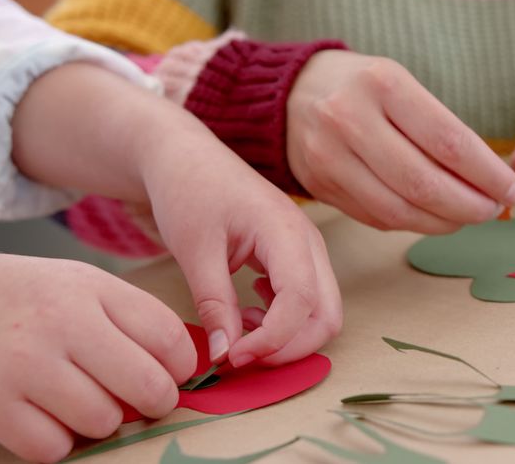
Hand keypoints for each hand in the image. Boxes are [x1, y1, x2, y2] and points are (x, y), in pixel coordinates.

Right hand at [0, 252, 195, 462]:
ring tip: (78, 402)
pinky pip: (54, 448)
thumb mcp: (74, 284)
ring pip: (105, 422)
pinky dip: (56, 443)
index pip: (169, 337)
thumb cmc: (14, 297)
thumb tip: (181, 367)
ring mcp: (25, 364)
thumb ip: (127, 317)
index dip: (180, 368)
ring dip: (100, 423)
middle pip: (149, 385)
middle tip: (137, 401)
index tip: (169, 375)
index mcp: (91, 288)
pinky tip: (43, 418)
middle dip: (154, 403)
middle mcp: (63, 322)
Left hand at [142, 135, 342, 368]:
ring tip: (238, 330)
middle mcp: (308, 242)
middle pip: (327, 315)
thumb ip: (214, 304)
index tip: (232, 357)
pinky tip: (247, 311)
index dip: (272, 340)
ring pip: (322, 312)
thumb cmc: (188, 191)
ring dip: (287, 337)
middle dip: (290, 348)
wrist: (187, 158)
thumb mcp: (193, 249)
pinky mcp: (298, 256)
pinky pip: (309, 302)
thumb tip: (225, 357)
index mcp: (285, 231)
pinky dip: (284, 322)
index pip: (301, 301)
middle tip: (240, 356)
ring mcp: (308, 249)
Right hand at [287, 50, 514, 232]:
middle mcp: (350, 118)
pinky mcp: (320, 186)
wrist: (287, 94)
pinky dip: (414, 224)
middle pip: (424, 183)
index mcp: (383, 83)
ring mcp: (330, 156)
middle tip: (495, 210)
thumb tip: (490, 179)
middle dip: (470, 205)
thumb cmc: (361, 86)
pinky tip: (435, 218)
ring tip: (469, 217)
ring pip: (400, 210)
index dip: (487, 174)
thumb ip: (439, 126)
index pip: (448, 141)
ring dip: (445, 222)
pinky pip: (378, 218)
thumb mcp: (399, 83)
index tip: (512, 189)